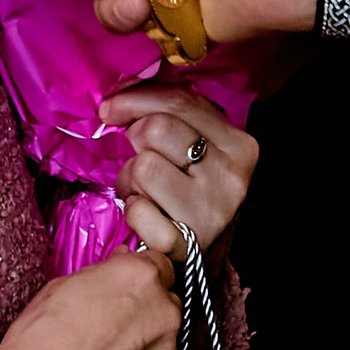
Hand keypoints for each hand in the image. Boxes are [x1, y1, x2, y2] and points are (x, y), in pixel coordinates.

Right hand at [0, 249, 181, 349]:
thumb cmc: (40, 345)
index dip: (139, 279)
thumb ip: (103, 278)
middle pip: (165, 308)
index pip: (159, 266)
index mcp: (139, 279)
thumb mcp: (61, 286)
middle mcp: (163, 316)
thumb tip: (112, 279)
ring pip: (164, 349)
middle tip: (109, 329)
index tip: (128, 289)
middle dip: (144, 316)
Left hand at [108, 86, 256, 255]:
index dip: (135, 98)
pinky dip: (133, 211)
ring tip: (145, 191)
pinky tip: (147, 215)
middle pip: (156, 129)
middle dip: (136, 141)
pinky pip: (137, 210)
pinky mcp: (186, 246)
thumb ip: (173, 114)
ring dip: (131, 178)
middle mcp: (230, 178)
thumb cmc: (193, 194)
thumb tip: (123, 88)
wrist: (202, 261)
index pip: (180, 100)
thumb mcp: (200, 149)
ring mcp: (211, 213)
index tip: (110, 107)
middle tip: (141, 159)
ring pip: (142, 167)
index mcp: (239, 145)